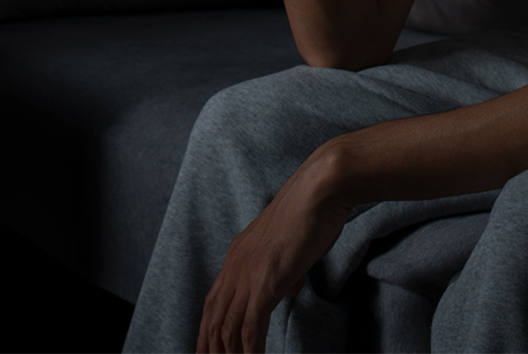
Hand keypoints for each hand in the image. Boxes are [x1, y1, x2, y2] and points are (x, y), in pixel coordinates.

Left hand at [196, 148, 352, 352]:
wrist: (320, 190)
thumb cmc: (311, 214)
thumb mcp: (288, 248)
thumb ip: (280, 272)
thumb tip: (282, 292)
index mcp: (237, 255)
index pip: (213, 302)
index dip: (207, 331)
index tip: (208, 351)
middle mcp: (235, 265)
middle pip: (212, 318)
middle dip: (210, 348)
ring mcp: (248, 273)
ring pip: (227, 327)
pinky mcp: (265, 281)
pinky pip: (250, 327)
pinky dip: (250, 350)